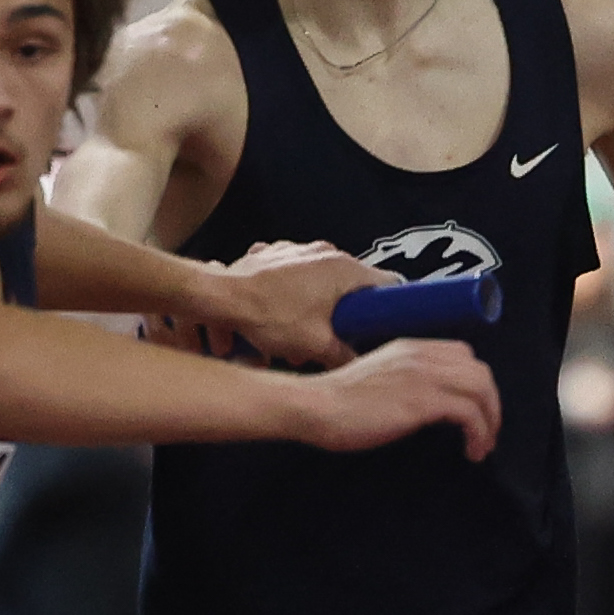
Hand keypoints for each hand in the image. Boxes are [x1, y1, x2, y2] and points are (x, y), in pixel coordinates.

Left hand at [216, 241, 378, 366]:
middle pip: (354, 284)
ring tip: (304, 332)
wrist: (221, 296)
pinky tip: (284, 313)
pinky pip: (298, 273)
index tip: (386, 324)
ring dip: (320, 305)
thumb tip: (359, 365)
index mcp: (344, 269)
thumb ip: (344, 356)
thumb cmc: (268, 315)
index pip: (389, 282)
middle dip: (347, 313)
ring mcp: (300, 249)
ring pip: (324, 280)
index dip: (392, 305)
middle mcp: (327, 252)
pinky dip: (297, 292)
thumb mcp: (314, 345)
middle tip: (339, 337)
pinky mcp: (278, 253)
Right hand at [301, 338, 500, 460]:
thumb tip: (427, 406)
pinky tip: (471, 451)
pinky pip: (469, 413)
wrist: (316, 405)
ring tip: (482, 446)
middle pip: (480, 372)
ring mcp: (424, 375)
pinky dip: (479, 434)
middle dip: (491, 404)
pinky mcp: (422, 400)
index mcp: (411, 348)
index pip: (463, 356)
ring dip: (490, 421)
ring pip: (481, 389)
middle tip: (486, 432)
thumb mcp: (379, 379)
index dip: (476, 385)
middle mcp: (422, 356)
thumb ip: (405, 382)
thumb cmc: (337, 401)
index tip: (475, 411)